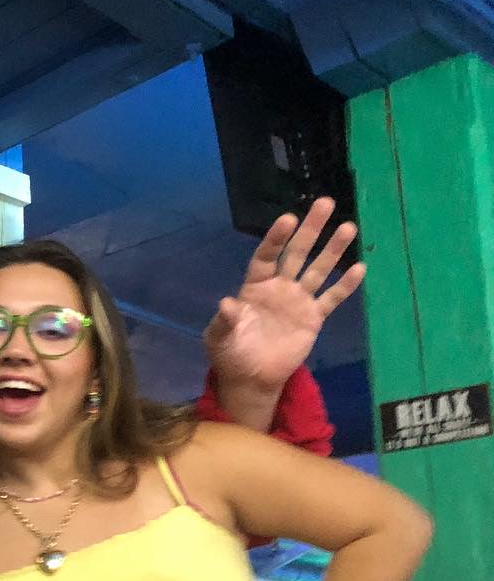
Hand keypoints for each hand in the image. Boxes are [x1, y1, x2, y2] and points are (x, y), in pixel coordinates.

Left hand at [205, 198, 365, 391]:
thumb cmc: (230, 353)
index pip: (266, 256)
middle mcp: (279, 287)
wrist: (251, 377)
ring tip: (348, 227)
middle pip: (296, 253)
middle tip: (324, 203)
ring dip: (333, 250)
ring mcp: (298, 300)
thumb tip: (227, 303)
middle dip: (310, 229)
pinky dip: (345, 285)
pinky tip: (359, 267)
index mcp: (255, 286)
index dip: (276, 238)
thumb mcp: (219, 337)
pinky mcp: (313, 317)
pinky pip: (331, 298)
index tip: (288, 218)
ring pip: (318, 270)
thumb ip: (225, 320)